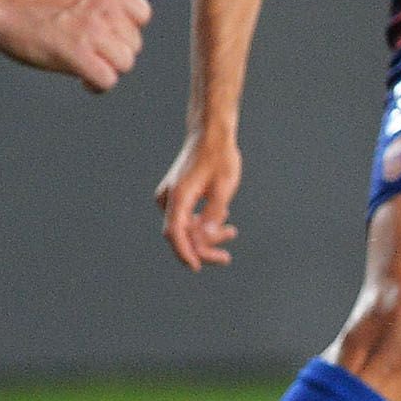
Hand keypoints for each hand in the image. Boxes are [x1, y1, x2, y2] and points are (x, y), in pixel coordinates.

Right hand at [0, 0, 151, 90]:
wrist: (0, 5)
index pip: (142, 15)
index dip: (127, 30)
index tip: (108, 37)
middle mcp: (104, 8)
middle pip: (133, 43)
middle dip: (115, 53)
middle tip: (92, 55)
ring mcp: (91, 31)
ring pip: (125, 63)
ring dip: (109, 70)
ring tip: (89, 69)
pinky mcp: (76, 53)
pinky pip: (107, 79)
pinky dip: (98, 85)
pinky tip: (84, 81)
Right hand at [155, 130, 241, 268]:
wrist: (210, 134)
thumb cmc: (219, 156)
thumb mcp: (224, 187)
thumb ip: (214, 215)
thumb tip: (205, 239)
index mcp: (178, 196)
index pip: (175, 233)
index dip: (185, 253)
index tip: (196, 266)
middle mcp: (168, 198)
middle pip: (180, 235)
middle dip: (202, 248)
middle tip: (226, 257)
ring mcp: (170, 197)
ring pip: (184, 228)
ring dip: (205, 235)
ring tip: (231, 232)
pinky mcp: (176, 196)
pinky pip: (185, 218)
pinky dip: (201, 223)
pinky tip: (222, 217)